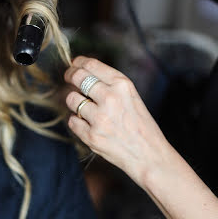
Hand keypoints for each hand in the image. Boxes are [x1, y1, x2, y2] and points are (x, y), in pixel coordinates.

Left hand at [64, 56, 178, 186]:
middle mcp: (110, 98)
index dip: (78, 63)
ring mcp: (99, 118)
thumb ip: (110, 84)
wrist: (149, 155)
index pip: (91, 65)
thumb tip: (83, 72)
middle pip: (77, 77)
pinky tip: (88, 124)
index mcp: (122, 85)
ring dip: (74, 102)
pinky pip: (72, 120)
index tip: (74, 64)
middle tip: (69, 79)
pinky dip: (77, 121)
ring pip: (71, 99)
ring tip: (84, 107)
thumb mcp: (131, 97)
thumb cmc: (141, 126)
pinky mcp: (91, 136)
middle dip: (70, 76)